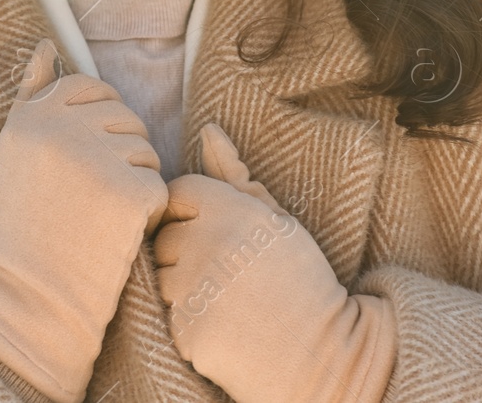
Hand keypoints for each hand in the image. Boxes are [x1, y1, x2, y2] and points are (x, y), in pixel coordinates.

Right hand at [0, 39, 169, 402]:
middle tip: (93, 195)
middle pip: (123, 117)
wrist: (29, 294)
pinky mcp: (131, 192)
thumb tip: (46, 46)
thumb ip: (32, 97)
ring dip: (136, 178)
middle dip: (119, 150)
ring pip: (146, 150)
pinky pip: (158, 185)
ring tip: (101, 214)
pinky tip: (117, 231)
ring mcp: (98, 160)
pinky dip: (146, 210)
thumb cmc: (18, 225)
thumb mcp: (11, 153)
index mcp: (32, 116)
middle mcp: (63, 131)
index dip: (98, 118)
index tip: (88, 153)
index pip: (90, 88)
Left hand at [153, 123, 396, 402]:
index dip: (194, 210)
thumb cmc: (298, 277)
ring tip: (227, 298)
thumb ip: (234, 174)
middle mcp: (207, 243)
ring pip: (163, 277)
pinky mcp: (186, 329)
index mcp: (230, 209)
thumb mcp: (275, 218)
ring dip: (184, 286)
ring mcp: (193, 289)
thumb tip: (208, 130)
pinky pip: (169, 315)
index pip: (178, 192)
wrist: (319, 350)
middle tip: (229, 271)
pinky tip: (223, 324)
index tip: (217, 231)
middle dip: (187, 250)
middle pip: (165, 235)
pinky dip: (189, 321)